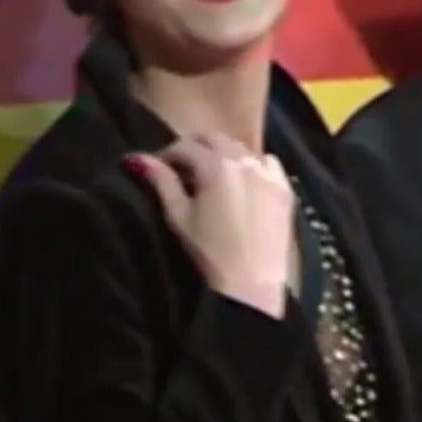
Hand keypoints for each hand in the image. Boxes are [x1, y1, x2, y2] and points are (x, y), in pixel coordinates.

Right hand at [128, 133, 293, 317]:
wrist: (252, 283)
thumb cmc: (210, 252)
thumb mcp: (179, 217)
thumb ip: (161, 182)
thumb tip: (136, 158)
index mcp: (216, 165)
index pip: (185, 146)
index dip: (167, 154)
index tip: (158, 168)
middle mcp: (245, 160)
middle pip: (215, 138)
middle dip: (194, 147)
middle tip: (182, 167)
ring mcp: (269, 172)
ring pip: (241, 148)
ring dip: (223, 153)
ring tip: (211, 175)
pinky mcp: (285, 187)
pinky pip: (268, 162)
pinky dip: (253, 163)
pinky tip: (245, 179)